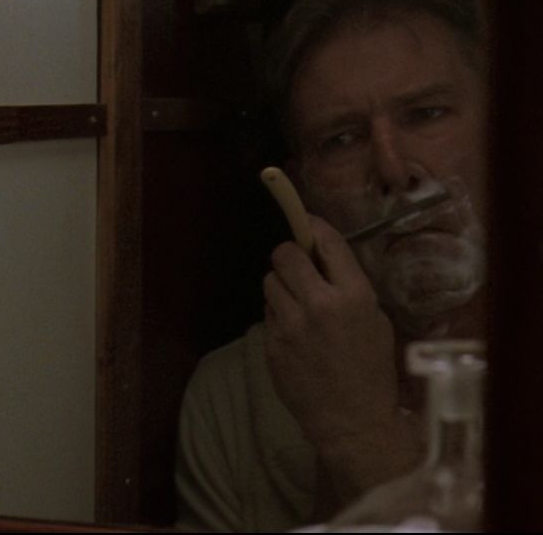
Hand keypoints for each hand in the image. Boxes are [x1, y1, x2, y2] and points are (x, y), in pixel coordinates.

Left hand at [262, 216, 418, 511]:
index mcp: (353, 295)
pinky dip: (278, 315)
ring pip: (270, 282)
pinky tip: (294, 333)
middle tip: (297, 266)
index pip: (324, 241)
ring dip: (281, 286)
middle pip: (284, 254)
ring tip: (298, 305)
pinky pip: (267, 312)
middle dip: (289, 256)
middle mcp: (318, 304)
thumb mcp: (376, 320)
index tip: (306, 223)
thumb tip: (324, 258)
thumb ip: (349, 286)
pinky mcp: (271, 343)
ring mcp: (290, 324)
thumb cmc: (372, 369)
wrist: (352, 419)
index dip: (311, 227)